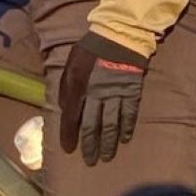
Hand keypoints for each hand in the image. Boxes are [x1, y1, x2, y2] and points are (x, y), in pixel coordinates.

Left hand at [58, 32, 149, 165]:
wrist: (119, 34)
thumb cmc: (91, 49)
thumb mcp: (71, 63)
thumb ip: (66, 86)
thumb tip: (64, 108)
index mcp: (79, 86)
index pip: (71, 117)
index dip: (69, 135)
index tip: (69, 149)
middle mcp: (97, 94)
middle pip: (92, 125)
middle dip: (90, 146)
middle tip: (90, 161)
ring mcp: (116, 94)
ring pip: (111, 124)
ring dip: (108, 143)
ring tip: (107, 157)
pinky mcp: (132, 91)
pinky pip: (129, 114)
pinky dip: (127, 128)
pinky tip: (125, 139)